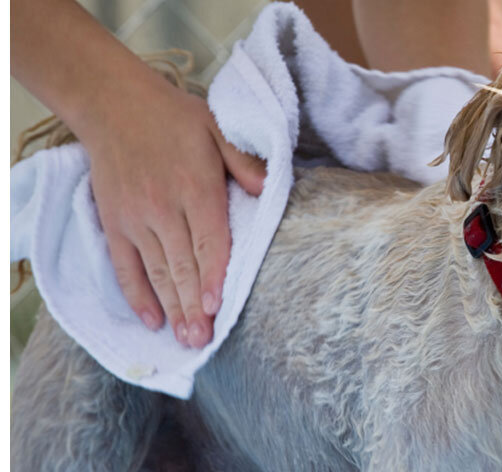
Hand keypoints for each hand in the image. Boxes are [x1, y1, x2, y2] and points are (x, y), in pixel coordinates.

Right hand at [85, 80, 264, 347]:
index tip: (216, 307)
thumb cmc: (175, 118)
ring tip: (185, 340)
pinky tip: (151, 320)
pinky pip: (125, 266)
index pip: (208, 240)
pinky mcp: (114, 223)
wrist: (114, 105)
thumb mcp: (219, 127)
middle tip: (203, 341)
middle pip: (182, 265)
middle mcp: (163, 208)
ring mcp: (135, 219)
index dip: (212, 276)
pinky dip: (136, 295)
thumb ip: (245, 161)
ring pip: (156, 272)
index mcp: (195, 187)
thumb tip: (267, 190)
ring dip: (171, 309)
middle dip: (193, 307)